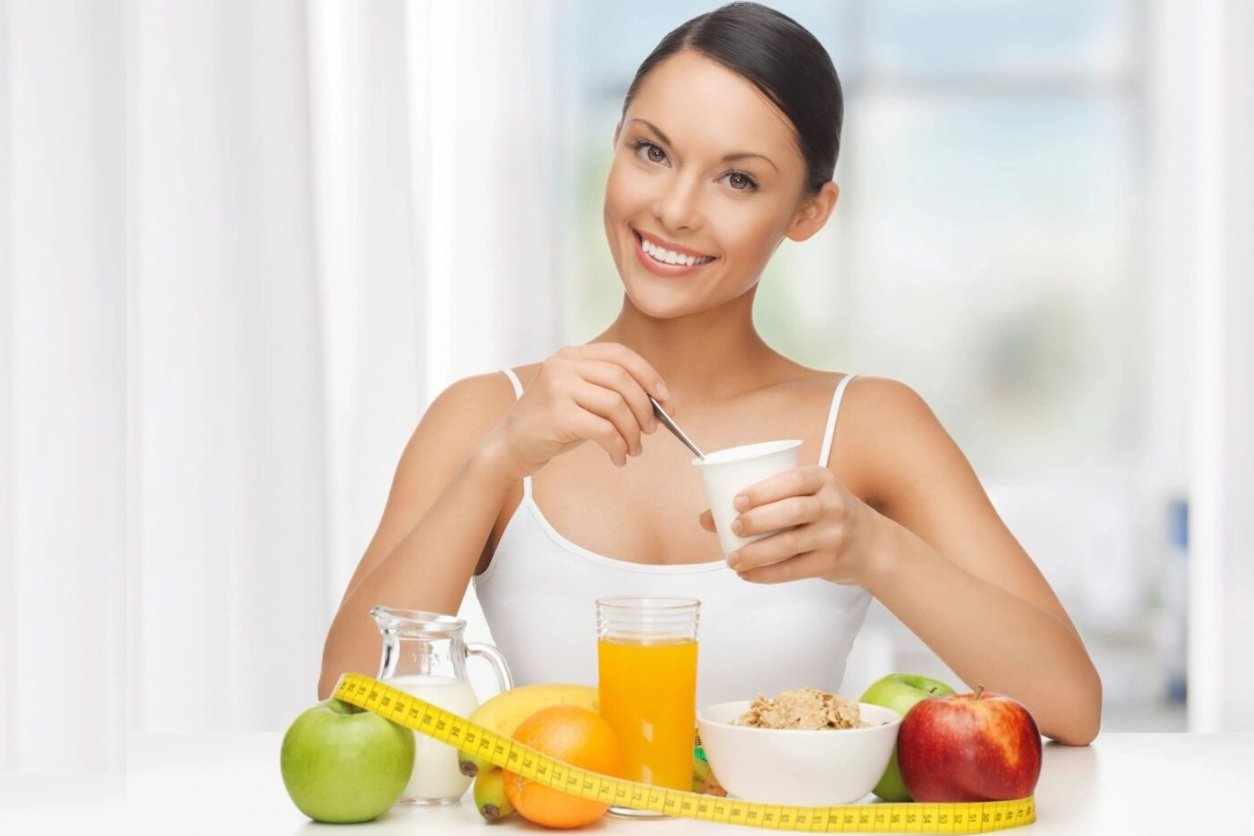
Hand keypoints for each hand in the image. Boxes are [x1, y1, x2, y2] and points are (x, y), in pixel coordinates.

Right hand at [484, 343, 677, 481]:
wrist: (509, 446)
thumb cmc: (551, 425)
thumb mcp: (580, 398)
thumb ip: (610, 392)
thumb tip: (657, 402)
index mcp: (571, 355)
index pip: (620, 355)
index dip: (649, 375)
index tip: (665, 399)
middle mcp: (562, 365)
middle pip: (622, 379)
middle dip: (645, 408)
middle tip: (651, 430)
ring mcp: (558, 388)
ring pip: (616, 406)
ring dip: (633, 432)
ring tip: (632, 449)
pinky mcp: (557, 415)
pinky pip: (604, 430)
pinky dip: (618, 446)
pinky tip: (618, 457)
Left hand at [697, 465, 882, 586]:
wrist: (870, 544)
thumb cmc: (827, 513)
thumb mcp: (805, 496)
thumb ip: (763, 500)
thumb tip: (706, 516)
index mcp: (822, 479)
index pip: (792, 480)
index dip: (763, 490)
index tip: (736, 501)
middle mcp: (832, 504)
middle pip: (791, 511)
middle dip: (757, 520)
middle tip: (733, 528)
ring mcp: (833, 534)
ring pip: (790, 543)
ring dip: (756, 553)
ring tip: (732, 558)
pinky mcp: (830, 562)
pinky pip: (794, 570)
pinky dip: (766, 574)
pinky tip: (748, 574)